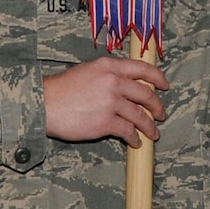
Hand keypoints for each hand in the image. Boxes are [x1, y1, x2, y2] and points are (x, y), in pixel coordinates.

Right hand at [44, 57, 169, 146]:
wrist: (44, 105)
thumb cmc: (61, 90)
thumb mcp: (87, 71)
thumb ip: (107, 75)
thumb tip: (125, 85)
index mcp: (108, 66)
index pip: (142, 68)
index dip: (158, 77)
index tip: (165, 85)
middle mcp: (113, 81)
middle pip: (145, 94)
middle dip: (157, 106)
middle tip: (160, 114)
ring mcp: (111, 102)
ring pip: (140, 115)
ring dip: (149, 126)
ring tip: (153, 133)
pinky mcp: (106, 121)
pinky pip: (128, 131)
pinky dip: (135, 138)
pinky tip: (136, 142)